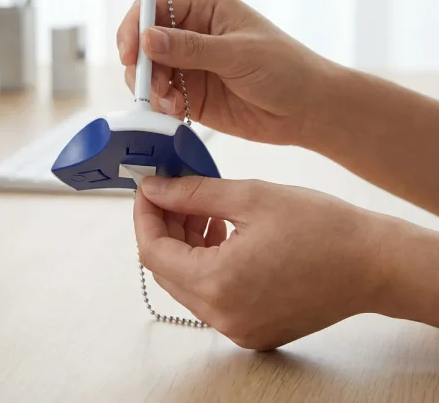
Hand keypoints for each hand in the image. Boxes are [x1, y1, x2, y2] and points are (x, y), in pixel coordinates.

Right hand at [117, 0, 332, 144]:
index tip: (129, 52)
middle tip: (154, 86)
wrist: (305, 109)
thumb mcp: (238, 53)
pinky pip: (160, 97)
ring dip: (150, 89)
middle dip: (141, 65)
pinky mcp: (189, 94)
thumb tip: (147, 39)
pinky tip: (176, 111)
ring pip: (147, 72)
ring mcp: (188, 65)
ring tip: (170, 103)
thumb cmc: (284, 68)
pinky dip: (159, 105)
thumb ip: (191, 48)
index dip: (135, 27)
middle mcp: (191, 33)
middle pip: (143, 42)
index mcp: (204, 8)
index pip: (155, 7)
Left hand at [135, 176, 387, 349]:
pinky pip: (212, 296)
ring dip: (186, 245)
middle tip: (176, 195)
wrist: (374, 263)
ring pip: (188, 283)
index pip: (153, 252)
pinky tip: (222, 234)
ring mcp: (239, 328)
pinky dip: (207, 264)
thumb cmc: (322, 227)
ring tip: (204, 211)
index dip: (145, 217)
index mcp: (219, 284)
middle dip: (166, 229)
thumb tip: (155, 190)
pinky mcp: (253, 329)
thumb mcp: (249, 197)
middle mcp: (224, 316)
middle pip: (168, 270)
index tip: (148, 191)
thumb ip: (192, 193)